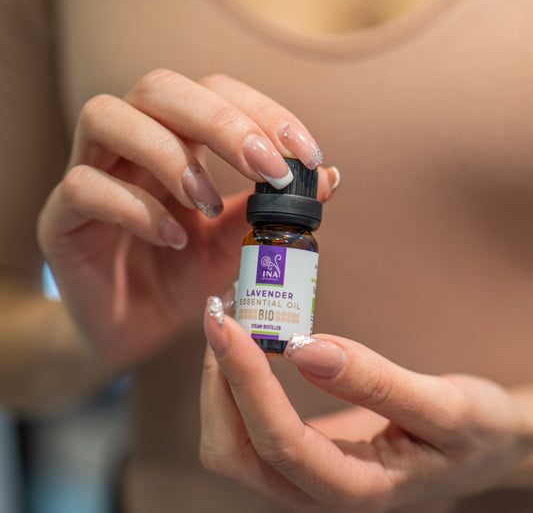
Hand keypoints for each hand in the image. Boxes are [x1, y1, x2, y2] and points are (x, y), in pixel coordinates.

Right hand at [37, 71, 337, 368]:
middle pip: (159, 88)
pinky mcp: (62, 216)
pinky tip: (174, 238)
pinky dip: (136, 208)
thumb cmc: (184, 277)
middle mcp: (130, 145)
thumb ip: (268, 210)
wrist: (134, 328)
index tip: (305, 155)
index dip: (262, 111)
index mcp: (175, 140)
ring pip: (106, 116)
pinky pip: (85, 186)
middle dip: (219, 121)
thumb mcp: (233, 244)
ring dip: (171, 155)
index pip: (214, 92)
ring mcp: (90, 173)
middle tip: (265, 167)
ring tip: (208, 203)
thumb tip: (330, 178)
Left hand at [200, 300, 532, 511]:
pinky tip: (244, 340)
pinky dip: (233, 379)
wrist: (479, 446)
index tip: (229, 322)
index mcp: (355, 491)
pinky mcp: (296, 452)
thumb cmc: (474, 433)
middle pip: (234, 449)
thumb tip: (303, 347)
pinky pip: (243, 422)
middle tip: (222, 310)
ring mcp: (300, 475)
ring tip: (231, 316)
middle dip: (219, 377)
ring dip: (219, 377)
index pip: (279, 443)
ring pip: (228, 439)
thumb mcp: (446, 406)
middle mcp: (314, 492)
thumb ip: (375, 381)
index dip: (246, 381)